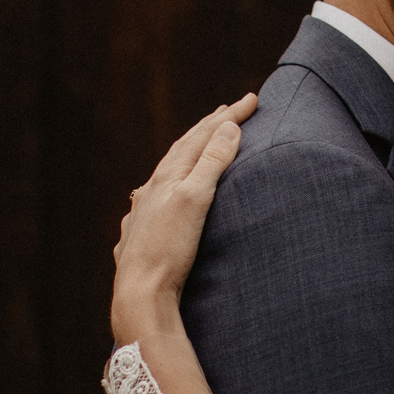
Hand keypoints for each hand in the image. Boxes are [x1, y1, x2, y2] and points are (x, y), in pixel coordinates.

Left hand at [111, 95, 256, 342]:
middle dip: (208, 128)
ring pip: (166, 174)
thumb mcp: (196, 199)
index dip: (228, 117)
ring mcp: (144, 213)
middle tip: (227, 110)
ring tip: (199, 146)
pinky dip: (170, 187)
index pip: (201, 137)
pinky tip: (163, 195)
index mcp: (166, 177)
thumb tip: (229, 128)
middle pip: (181, 150)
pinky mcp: (142, 237)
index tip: (252, 100)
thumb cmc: (168, 248)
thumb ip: (212, 162)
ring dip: (187, 155)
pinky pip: (156, 200)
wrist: (140, 294)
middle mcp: (151, 190)